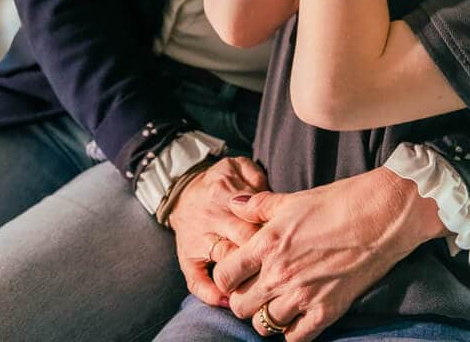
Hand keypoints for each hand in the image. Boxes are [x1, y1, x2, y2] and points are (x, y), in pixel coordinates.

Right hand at [167, 156, 270, 307]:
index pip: (252, 217)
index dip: (271, 233)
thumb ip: (254, 175)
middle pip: (242, 241)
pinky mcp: (186, 258)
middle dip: (263, 255)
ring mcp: (196, 241)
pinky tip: (227, 301)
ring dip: (243, 277)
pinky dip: (210, 294)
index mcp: (223, 194)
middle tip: (282, 266)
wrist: (181, 192)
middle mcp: (210, 218)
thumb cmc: (219, 183)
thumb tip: (268, 193)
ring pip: (223, 262)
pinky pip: (195, 281)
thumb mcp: (235, 167)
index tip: (289, 243)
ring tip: (263, 288)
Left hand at [209, 169, 442, 341]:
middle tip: (256, 290)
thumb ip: (257, 206)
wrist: (380, 216)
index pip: (223, 277)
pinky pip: (295, 337)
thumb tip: (234, 204)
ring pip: (263, 325)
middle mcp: (279, 274)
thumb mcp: (291, 200)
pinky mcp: (326, 311)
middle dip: (243, 299)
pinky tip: (298, 316)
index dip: (226, 277)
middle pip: (239, 307)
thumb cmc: (336, 203)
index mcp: (266, 245)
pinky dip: (293, 331)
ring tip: (277, 302)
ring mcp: (302, 296)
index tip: (237, 274)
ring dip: (266, 316)